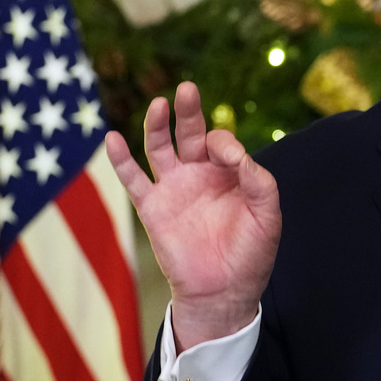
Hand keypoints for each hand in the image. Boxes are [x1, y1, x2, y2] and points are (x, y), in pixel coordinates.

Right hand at [106, 81, 281, 352]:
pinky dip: (121, 159)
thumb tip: (235, 152)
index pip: (223, 143)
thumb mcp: (268, 214)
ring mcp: (175, 189)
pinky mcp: (153, 208)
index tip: (232, 159)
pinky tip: (112, 137)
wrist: (224, 291)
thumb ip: (259, 180)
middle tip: (188, 89)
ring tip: (160, 104)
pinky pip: (133, 179)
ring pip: (161, 148)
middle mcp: (200, 175)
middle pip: (191, 133)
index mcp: (230, 174)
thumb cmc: (251, 253)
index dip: (226, 144)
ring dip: (158, 125)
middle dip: (190, 111)